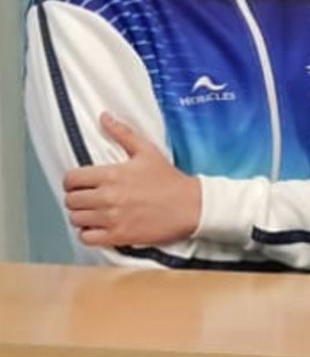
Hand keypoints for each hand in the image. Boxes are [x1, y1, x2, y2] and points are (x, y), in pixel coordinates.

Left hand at [62, 112, 200, 246]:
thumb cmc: (170, 180)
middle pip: (70, 200)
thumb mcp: (148, 152)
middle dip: (77, 198)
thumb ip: (123, 133)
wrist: (191, 206)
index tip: (81, 183)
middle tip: (88, 198)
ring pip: (76, 219)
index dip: (72, 181)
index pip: (71, 179)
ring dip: (82, 216)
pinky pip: (86, 238)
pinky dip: (89, 234)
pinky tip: (99, 227)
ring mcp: (112, 218)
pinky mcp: (118, 236)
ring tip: (94, 213)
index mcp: (112, 174)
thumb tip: (104, 117)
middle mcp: (108, 197)